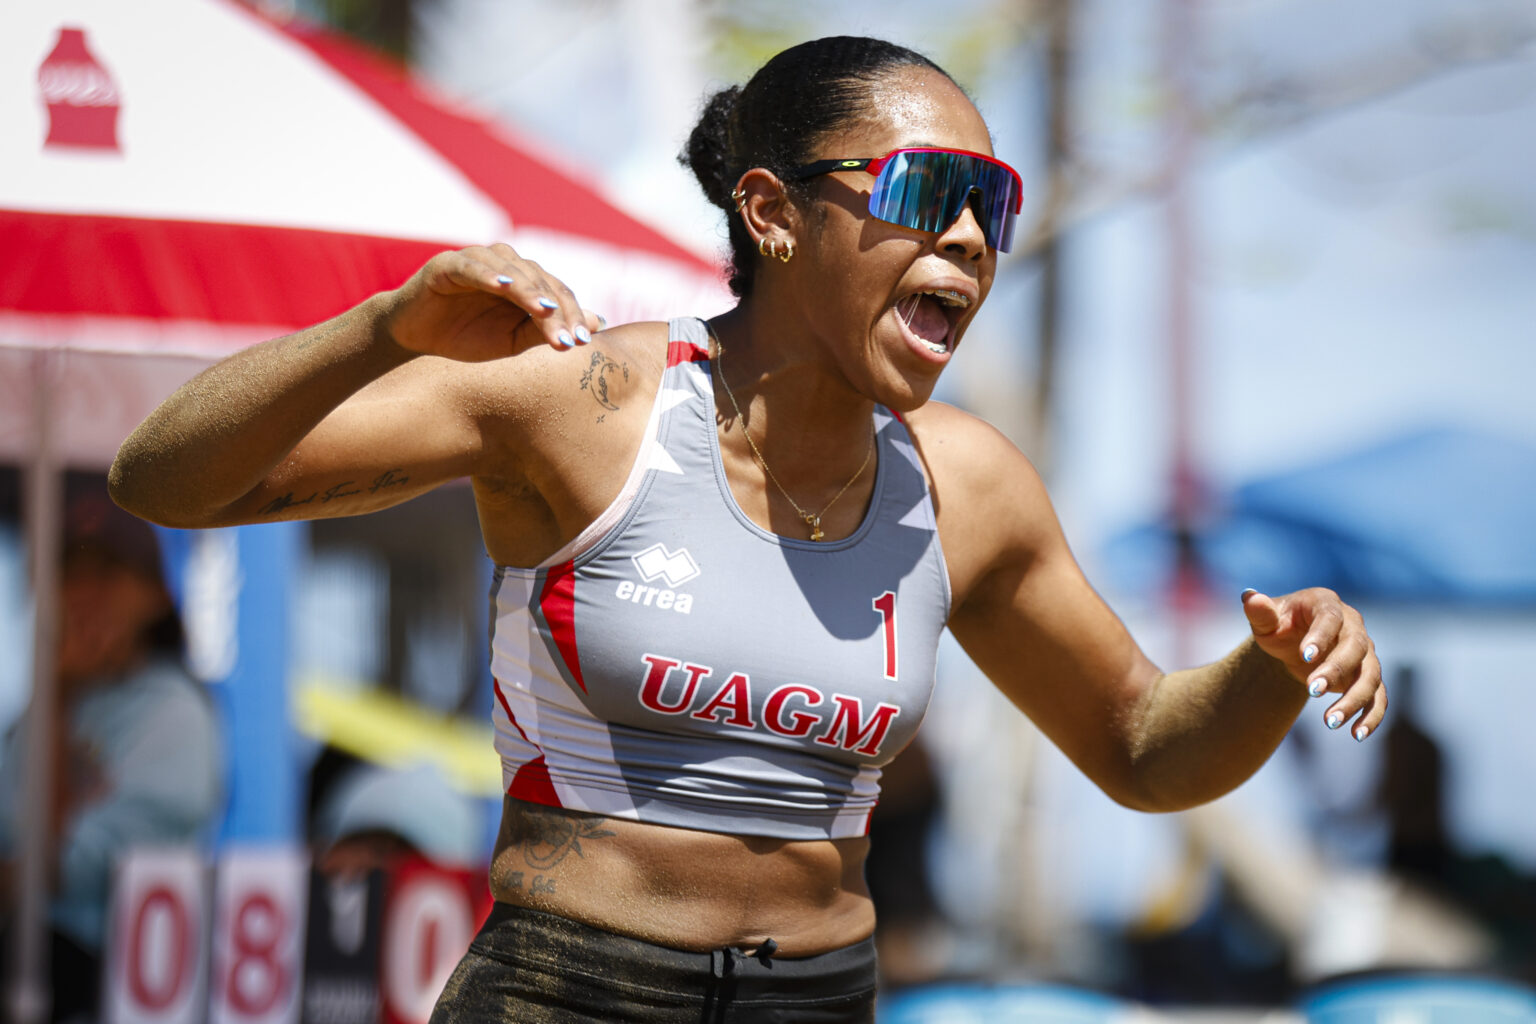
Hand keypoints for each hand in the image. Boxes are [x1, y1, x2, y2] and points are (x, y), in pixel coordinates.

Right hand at [382, 243, 604, 360]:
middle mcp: (506, 265)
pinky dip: (488, 274)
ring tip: (544, 309)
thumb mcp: (511, 341)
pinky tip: (502, 286)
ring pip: (511, 270)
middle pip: (540, 282)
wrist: (415, 337)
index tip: (583, 342)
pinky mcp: (448, 264)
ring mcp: (478, 261)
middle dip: (555, 311)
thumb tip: (598, 323)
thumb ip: (548, 329)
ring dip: (529, 290)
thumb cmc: (465, 336)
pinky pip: (471, 266)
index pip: (555, 295)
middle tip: (567, 337)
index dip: (571, 316)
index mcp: (524, 282)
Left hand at [1241, 587, 1386, 740]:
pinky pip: (1378, 697)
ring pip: (1370, 676)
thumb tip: (1250, 597)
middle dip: (1335, 670)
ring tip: (1329, 722)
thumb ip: (1259, 611)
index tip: (1304, 656)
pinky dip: (1372, 716)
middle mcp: (1353, 626)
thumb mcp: (1265, 620)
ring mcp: (1365, 653)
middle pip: (1355, 648)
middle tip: (1311, 691)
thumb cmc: (1279, 626)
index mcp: (1327, 604)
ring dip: (1354, 699)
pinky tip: (1356, 734)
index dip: (1320, 636)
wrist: (1294, 644)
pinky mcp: (1367, 677)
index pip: (1330, 618)